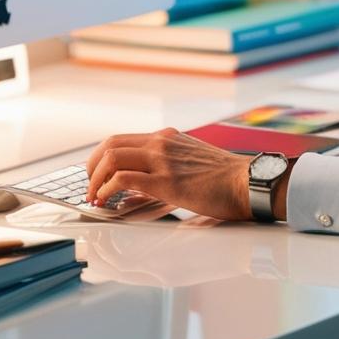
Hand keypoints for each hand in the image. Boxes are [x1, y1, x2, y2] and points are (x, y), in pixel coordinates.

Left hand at [85, 128, 252, 220]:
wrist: (248, 182)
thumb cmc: (225, 179)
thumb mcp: (191, 161)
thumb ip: (164, 167)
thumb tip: (136, 186)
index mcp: (166, 137)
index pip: (120, 139)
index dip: (100, 158)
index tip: (96, 176)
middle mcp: (161, 143)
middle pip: (110, 145)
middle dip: (92, 167)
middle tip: (90, 187)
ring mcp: (163, 160)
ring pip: (111, 158)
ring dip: (95, 179)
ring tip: (94, 197)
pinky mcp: (166, 181)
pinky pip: (124, 180)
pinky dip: (107, 190)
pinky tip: (105, 201)